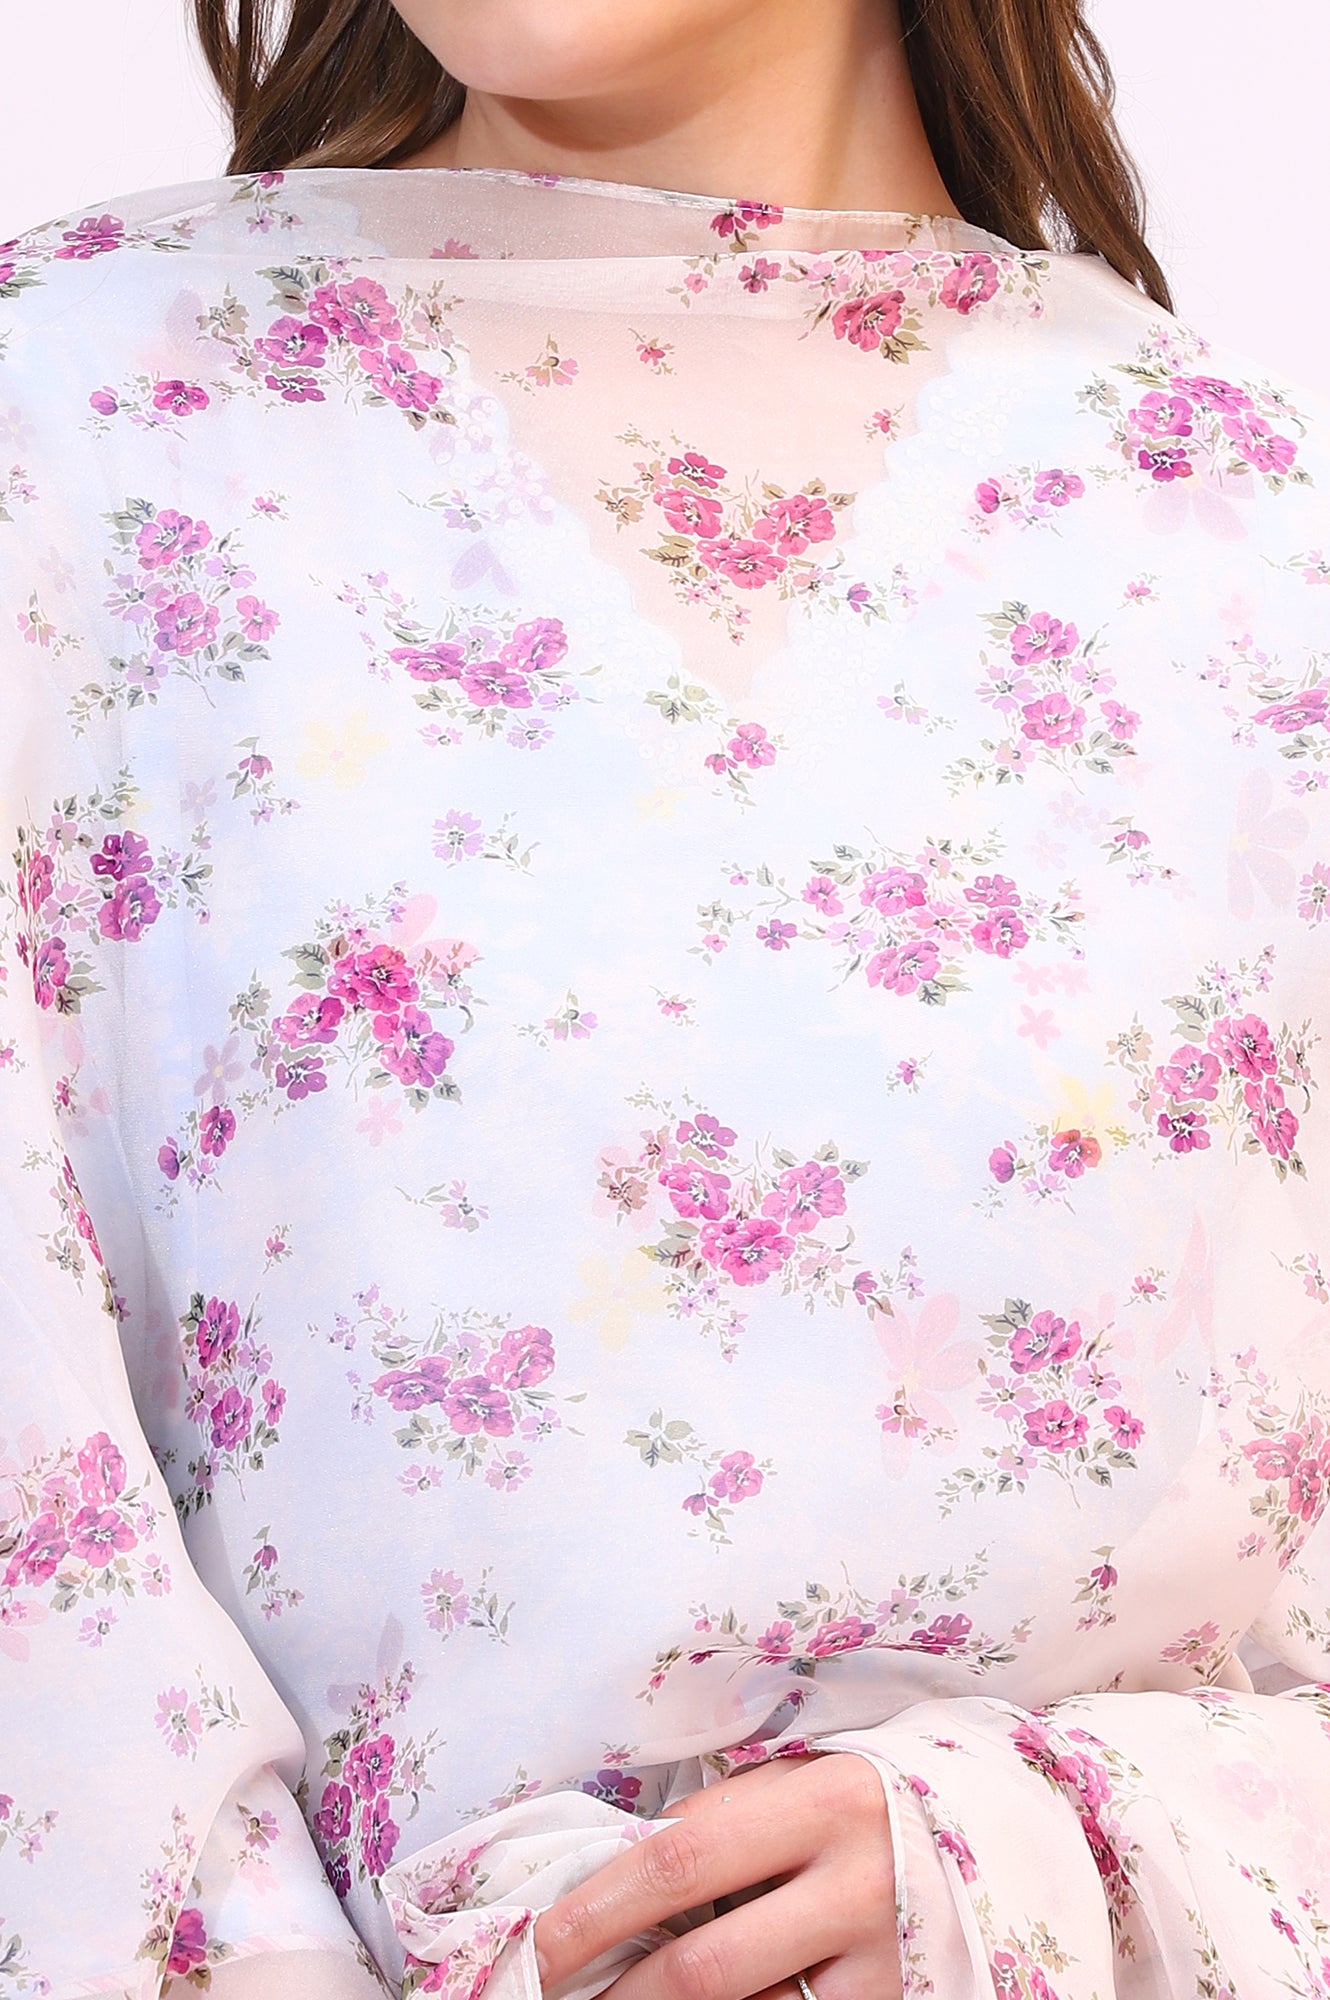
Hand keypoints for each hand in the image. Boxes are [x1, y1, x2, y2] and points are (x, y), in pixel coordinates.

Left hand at [532, 1751, 901, 1999]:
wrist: (994, 1838)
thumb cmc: (859, 1804)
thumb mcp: (798, 1784)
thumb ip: (720, 1822)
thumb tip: (609, 1874)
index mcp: (823, 1800)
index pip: (680, 1857)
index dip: (597, 1905)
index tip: (535, 1942)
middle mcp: (857, 1885)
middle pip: (704, 1967)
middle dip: (616, 1991)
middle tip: (548, 1996)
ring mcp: (881, 1966)